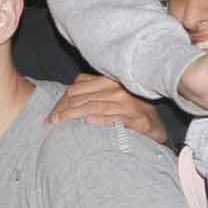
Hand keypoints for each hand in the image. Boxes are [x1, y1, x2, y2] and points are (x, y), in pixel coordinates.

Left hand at [47, 74, 169, 145]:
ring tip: (61, 122)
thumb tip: (64, 102)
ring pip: (94, 106)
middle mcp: (117, 89)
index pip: (77, 87)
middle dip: (63, 109)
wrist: (156, 126)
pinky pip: (115, 117)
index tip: (51, 114)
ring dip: (74, 114)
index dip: (61, 101)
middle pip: (82, 96)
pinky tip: (88, 121)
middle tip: (51, 121)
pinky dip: (100, 118)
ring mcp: (127, 103)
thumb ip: (90, 94)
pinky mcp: (137, 119)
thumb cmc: (129, 112)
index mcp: (108, 81)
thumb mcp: (110, 98)